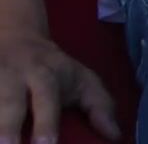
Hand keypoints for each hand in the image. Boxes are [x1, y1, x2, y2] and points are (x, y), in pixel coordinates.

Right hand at [0, 29, 120, 143]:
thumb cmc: (55, 71)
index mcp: (46, 74)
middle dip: (7, 124)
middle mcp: (14, 74)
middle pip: (8, 100)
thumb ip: (100, 107)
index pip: (47, 98)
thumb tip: (115, 135)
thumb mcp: (83, 81)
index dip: (46, 121)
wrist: (16, 36)